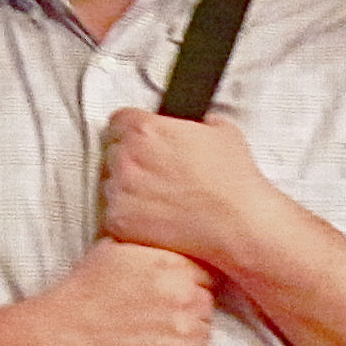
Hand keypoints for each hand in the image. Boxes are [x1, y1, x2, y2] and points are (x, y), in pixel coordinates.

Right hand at [25, 235, 216, 345]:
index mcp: (173, 264)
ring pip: (203, 335)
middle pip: (206, 305)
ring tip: (150, 339)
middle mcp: (184, 295)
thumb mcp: (115, 249)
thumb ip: (152, 246)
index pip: (206, 275)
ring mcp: (184, 332)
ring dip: (185, 338)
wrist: (59, 337)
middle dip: (187, 312)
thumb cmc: (82, 293)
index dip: (189, 286)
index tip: (170, 295)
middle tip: (157, 320)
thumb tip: (172, 241)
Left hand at [97, 109, 296, 280]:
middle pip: (111, 152)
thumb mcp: (221, 131)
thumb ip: (194, 123)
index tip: (143, 144)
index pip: (118, 121)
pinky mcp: (117, 221)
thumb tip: (194, 126)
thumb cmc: (232, 180)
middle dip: (130, 162)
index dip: (132, 133)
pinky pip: (112, 215)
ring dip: (126, 190)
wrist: (237, 224)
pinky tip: (154, 220)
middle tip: (155, 175)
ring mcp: (117, 191)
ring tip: (157, 201)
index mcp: (144, 129)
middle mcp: (124, 157)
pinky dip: (128, 219)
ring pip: (108, 185)